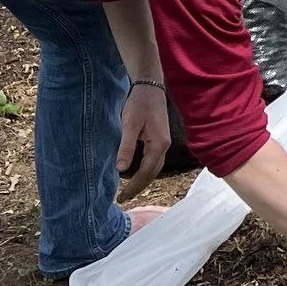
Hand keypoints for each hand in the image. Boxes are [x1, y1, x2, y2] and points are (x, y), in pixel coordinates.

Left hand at [116, 83, 168, 201]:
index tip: (122, 197)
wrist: (150, 86)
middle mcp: (164, 146)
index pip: (146, 172)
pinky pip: (154, 161)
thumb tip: (121, 169)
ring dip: (143, 180)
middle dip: (139, 187)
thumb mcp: (130, 124)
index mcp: (158, 145)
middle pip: (153, 173)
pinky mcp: (160, 139)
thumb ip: (126, 147)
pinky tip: (136, 172)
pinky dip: (145, 170)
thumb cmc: (139, 103)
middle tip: (124, 198)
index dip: (134, 186)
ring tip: (129, 190)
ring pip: (155, 168)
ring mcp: (164, 143)